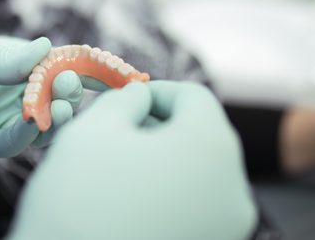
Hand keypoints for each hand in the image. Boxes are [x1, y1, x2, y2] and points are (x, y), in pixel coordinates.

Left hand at [0, 18, 82, 157]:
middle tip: (68, 85)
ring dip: (53, 116)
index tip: (108, 67)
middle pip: (51, 94)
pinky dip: (25, 136)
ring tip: (60, 106)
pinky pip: (9, 143)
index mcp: (7, 59)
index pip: (53, 62)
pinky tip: (32, 123)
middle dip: (68, 90)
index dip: (80, 65)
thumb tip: (46, 49)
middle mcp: (6, 89)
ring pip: (37, 122)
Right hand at [9, 81, 257, 239]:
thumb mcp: (95, 127)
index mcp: (212, 148)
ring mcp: (227, 230)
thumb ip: (125, 99)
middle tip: (117, 132)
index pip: (194, 98)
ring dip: (163, 162)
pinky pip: (195, 210)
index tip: (125, 99)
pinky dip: (167, 196)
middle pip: (202, 137)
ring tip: (118, 169)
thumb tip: (140, 97)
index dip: (157, 90)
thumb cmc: (80, 198)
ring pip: (199, 176)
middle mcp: (234, 192)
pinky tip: (128, 202)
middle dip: (160, 126)